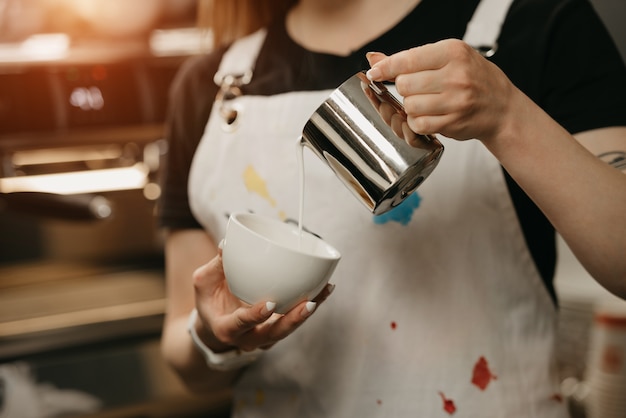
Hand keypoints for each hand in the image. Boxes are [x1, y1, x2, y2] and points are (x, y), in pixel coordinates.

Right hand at [191, 248, 334, 352]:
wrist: (217, 323)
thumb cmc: (210, 300)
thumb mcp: (203, 283)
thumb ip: (216, 266)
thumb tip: (227, 244)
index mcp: (226, 329)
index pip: (241, 324)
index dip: (254, 316)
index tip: (269, 304)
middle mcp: (249, 338)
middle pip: (274, 334)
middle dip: (292, 321)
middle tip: (309, 303)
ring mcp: (266, 337)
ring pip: (289, 329)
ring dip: (307, 312)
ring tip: (323, 291)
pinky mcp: (278, 329)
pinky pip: (297, 319)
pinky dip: (313, 304)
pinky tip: (325, 288)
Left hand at [366, 39, 517, 143]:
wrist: (502, 107)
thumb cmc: (473, 79)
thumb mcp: (447, 58)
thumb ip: (410, 59)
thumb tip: (374, 58)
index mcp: (453, 52)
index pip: (408, 59)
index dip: (385, 67)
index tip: (374, 72)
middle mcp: (456, 75)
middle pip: (404, 84)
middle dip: (404, 88)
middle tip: (417, 88)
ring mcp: (456, 101)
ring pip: (410, 106)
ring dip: (411, 106)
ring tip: (425, 102)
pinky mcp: (453, 122)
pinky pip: (418, 124)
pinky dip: (417, 122)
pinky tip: (428, 115)